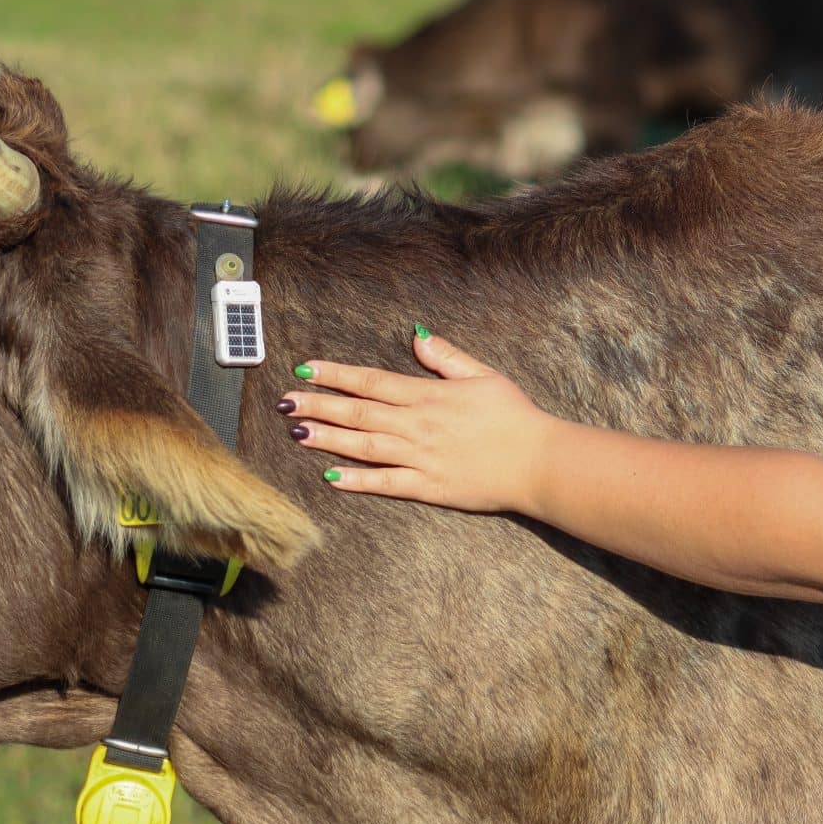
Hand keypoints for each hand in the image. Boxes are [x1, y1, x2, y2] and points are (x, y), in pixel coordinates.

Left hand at [278, 330, 554, 511]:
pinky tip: (331, 477)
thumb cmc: (514, 416)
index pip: (371, 381)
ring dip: (328, 439)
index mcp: (428, 395)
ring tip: (297, 432)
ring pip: (364, 446)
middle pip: (358, 412)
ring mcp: (420, 458)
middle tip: (284, 402)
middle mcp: (417, 425)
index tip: (306, 369)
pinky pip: (386, 483)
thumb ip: (446, 357)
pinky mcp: (428, 487)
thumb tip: (416, 336)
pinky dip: (357, 481)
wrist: (538, 461)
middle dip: (318, 405)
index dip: (336, 375)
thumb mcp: (483, 374)